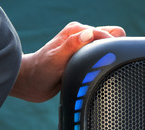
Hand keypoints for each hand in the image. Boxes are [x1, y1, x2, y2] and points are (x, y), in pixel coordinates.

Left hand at [9, 22, 125, 102]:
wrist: (30, 83)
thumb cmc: (39, 70)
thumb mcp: (56, 58)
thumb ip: (72, 45)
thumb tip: (89, 34)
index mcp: (76, 31)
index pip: (104, 32)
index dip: (111, 45)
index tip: (112, 59)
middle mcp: (81, 37)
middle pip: (110, 37)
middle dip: (113, 49)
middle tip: (106, 65)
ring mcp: (83, 48)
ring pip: (107, 48)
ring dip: (108, 56)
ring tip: (103, 70)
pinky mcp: (83, 58)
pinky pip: (100, 58)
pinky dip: (103, 63)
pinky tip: (99, 73)